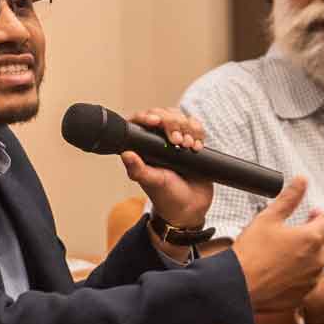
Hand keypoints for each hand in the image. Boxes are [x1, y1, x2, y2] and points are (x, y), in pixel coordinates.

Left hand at [119, 107, 212, 231]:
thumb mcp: (153, 183)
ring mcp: (175, 140)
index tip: (156, 122)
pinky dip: (198, 131)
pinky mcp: (191, 142)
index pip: (141, 122)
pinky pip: (195, 126)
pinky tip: (197, 146)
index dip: (147, 116)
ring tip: (188, 146)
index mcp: (143, 148)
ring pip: (180, 117)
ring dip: (187, 127)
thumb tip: (126, 154)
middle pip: (163, 114)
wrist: (191, 208)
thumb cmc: (167, 197)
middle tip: (178, 141)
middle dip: (172, 123)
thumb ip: (139, 170)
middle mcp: (158, 141)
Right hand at [230, 177, 323, 314]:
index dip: (319, 214)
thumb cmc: (250, 254)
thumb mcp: (268, 217)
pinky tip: (283, 268)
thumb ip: (289, 198)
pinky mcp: (303, 294)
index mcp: (312, 238)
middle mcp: (317, 260)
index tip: (309, 214)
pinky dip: (301, 272)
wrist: (238, 285)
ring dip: (309, 253)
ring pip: (319, 261)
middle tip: (297, 230)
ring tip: (287, 250)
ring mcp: (311, 279)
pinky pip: (309, 279)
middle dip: (315, 233)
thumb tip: (301, 182)